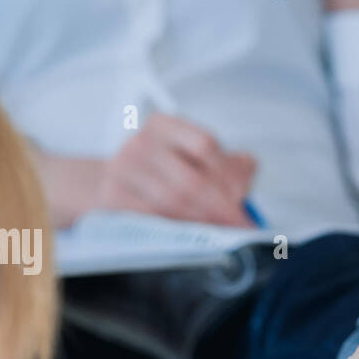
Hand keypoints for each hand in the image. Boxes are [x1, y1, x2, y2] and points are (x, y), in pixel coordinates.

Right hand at [97, 114, 255, 225]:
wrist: (114, 182)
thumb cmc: (165, 171)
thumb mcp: (195, 158)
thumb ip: (230, 165)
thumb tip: (245, 183)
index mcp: (164, 125)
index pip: (204, 144)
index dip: (228, 174)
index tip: (243, 198)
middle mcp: (140, 142)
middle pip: (190, 178)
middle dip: (221, 208)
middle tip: (239, 226)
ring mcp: (122, 168)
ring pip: (173, 201)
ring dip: (203, 221)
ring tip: (222, 232)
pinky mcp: (112, 196)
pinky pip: (153, 217)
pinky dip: (178, 228)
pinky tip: (194, 234)